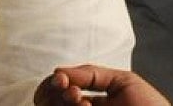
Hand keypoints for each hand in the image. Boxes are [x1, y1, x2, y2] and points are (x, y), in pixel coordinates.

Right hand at [34, 65, 169, 105]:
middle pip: (48, 100)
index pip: (59, 89)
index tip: (61, 77)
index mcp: (92, 101)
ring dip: (62, 101)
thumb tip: (59, 71)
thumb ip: (91, 73)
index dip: (55, 82)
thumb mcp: (123, 82)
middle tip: (70, 89)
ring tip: (80, 101)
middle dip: (54, 90)